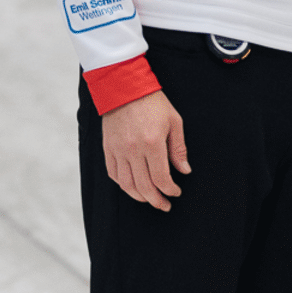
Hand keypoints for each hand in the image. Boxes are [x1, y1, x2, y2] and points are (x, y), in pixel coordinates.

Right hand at [101, 90, 189, 210]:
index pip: (161, 178)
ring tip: (150, 200)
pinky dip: (123, 185)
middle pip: (144, 186)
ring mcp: (118, 150)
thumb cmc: (153, 102)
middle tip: (164, 205)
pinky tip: (133, 187)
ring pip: (126, 184)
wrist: (124, 87)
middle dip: (156, 200)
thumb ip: (178, 149)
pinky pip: (113, 174)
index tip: (176, 192)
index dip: (170, 189)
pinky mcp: (108, 148)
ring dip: (139, 196)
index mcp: (152, 143)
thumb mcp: (174, 122)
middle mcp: (133, 150)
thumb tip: (184, 171)